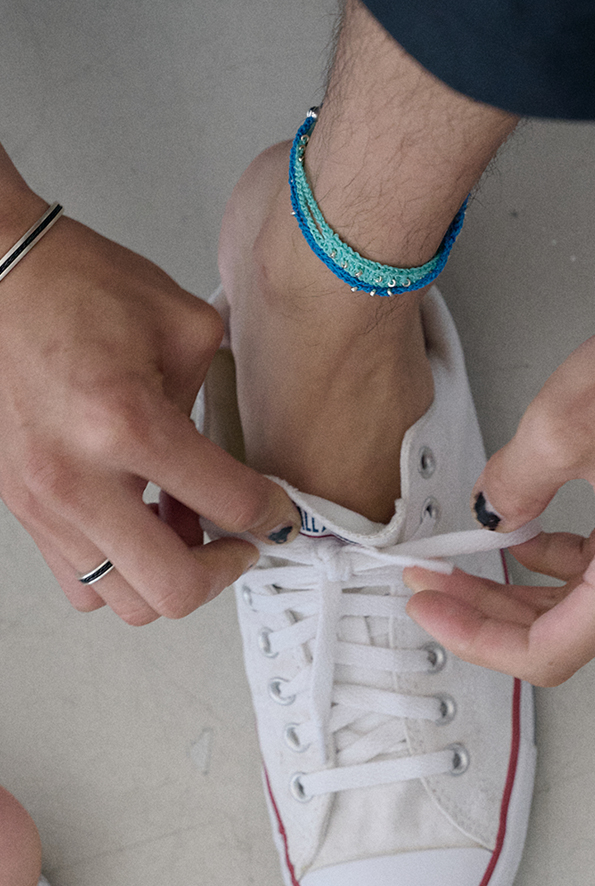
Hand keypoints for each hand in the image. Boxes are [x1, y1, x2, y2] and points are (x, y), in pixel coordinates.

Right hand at [0, 190, 299, 624]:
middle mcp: (78, 478)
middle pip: (173, 589)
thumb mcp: (183, 328)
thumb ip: (215, 406)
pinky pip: (80, 581)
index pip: (228, 504)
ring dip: (170, 578)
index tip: (279, 514)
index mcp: (127, 423)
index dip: (271, 515)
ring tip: (189, 535)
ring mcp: (42, 502)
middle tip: (242, 542)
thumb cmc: (78, 286)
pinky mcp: (22, 508)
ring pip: (124, 600)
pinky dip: (123, 572)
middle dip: (225, 571)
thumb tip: (232, 467)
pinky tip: (142, 527)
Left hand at [405, 285, 594, 684]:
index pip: (547, 650)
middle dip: (487, 609)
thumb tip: (491, 514)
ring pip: (579, 597)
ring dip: (516, 583)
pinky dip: (552, 555)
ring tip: (465, 559)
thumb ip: (509, 488)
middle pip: (561, 628)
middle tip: (435, 584)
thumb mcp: (560, 430)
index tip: (431, 610)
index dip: (476, 637)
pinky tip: (520, 534)